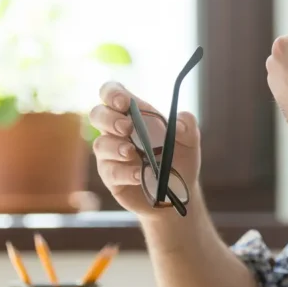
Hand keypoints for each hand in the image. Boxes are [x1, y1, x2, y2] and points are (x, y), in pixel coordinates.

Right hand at [89, 82, 201, 216]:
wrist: (180, 193)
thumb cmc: (180, 159)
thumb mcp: (190, 140)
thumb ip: (188, 125)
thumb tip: (177, 124)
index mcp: (133, 114)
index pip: (112, 94)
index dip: (112, 93)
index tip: (125, 102)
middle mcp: (117, 132)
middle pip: (97, 115)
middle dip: (109, 118)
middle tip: (127, 127)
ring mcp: (111, 155)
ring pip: (100, 144)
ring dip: (115, 147)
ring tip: (131, 152)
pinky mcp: (112, 178)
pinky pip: (110, 172)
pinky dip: (125, 172)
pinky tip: (139, 174)